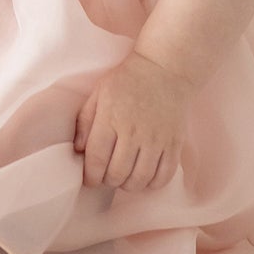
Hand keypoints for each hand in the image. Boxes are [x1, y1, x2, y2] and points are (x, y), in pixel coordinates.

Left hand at [73, 49, 192, 192]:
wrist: (164, 69)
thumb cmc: (127, 80)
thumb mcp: (99, 93)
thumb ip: (85, 121)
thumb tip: (79, 150)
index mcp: (110, 118)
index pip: (96, 159)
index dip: (91, 176)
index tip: (90, 179)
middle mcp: (134, 131)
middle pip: (117, 174)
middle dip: (108, 181)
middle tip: (107, 176)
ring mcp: (156, 139)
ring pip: (140, 179)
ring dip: (128, 185)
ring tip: (125, 176)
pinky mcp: (174, 143)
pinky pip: (164, 176)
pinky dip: (152, 183)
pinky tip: (145, 176)